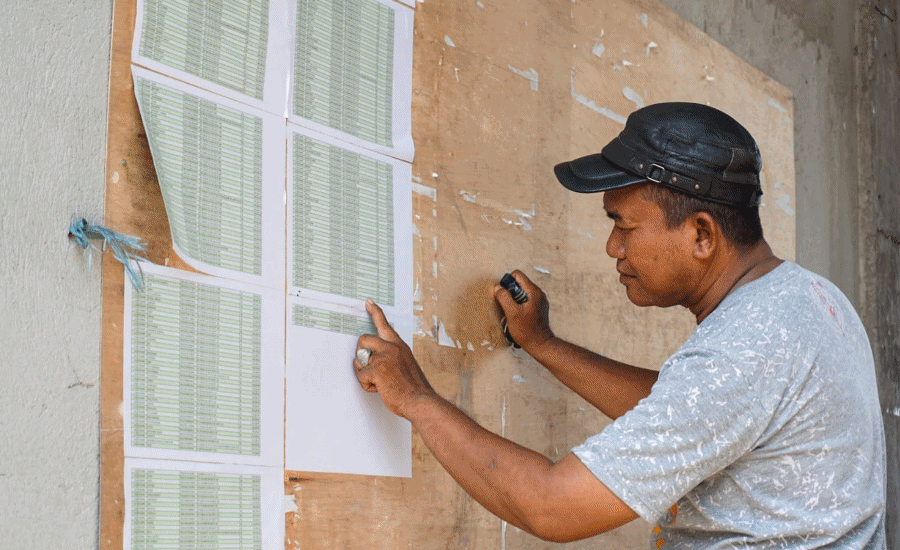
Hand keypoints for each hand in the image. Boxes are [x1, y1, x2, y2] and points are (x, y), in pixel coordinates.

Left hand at [355, 300, 434, 418]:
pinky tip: (380, 389)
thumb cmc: (413, 387)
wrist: (420, 401)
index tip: (368, 302)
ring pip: (359, 361)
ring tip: (380, 382)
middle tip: (367, 366)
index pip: (384, 324)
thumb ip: (392, 356)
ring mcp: (384, 357)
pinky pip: (361, 376)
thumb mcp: (406, 364)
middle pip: (363, 339)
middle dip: (360, 353)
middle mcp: (391, 347)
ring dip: (365, 373)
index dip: (375, 312)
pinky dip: (367, 385)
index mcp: (399, 345)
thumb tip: (373, 358)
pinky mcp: (377, 369)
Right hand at [494, 270, 553, 351]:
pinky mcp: (538, 307)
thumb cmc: (526, 330)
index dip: (507, 282)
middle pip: (520, 283)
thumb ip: (504, 298)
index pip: (518, 275)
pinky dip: (519, 304)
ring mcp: (540, 300)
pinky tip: (517, 315)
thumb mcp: (512, 313)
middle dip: (510, 291)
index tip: (504, 294)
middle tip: (508, 305)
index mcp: (534, 292)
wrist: (539, 344)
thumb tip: (498, 287)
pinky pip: (526, 299)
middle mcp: (539, 293)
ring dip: (514, 299)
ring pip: (522, 291)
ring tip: (512, 311)